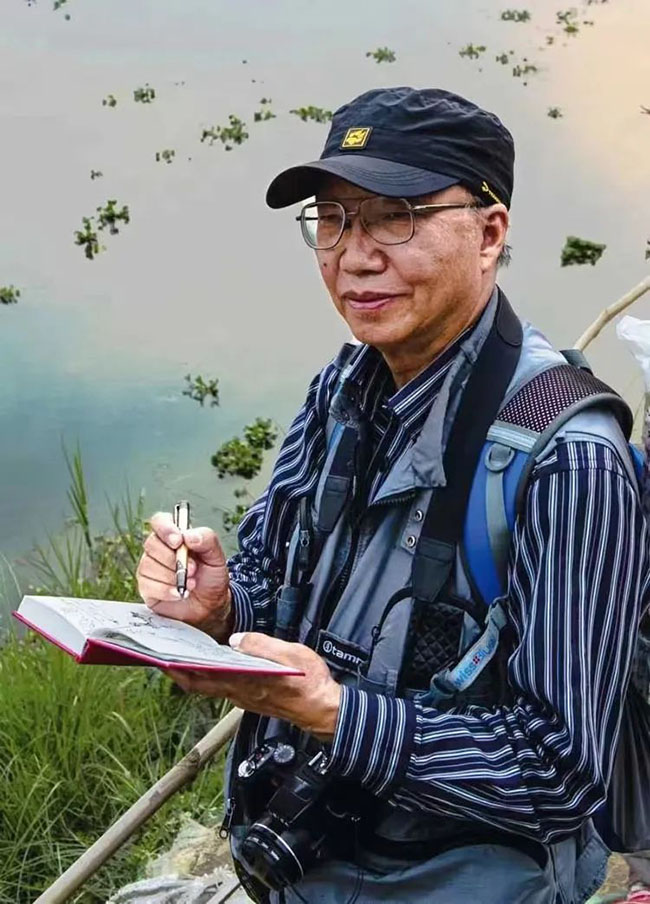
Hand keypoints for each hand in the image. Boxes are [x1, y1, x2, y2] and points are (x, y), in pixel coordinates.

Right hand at [136, 511, 233, 640]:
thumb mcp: (216, 556)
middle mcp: (158, 549)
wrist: (210, 605)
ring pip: (149, 565)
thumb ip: (206, 539)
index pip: (159, 521)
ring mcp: (149, 568)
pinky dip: (166, 590)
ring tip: (190, 584)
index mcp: (174, 536)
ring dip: (172, 577)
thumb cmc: (210, 577)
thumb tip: (188, 536)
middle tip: (193, 570)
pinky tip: (179, 593)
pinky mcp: (146, 587)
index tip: (178, 541)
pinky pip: (148, 585)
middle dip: (174, 559)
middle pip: (151, 544)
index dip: (165, 528)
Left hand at [168, 633, 341, 741]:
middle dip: (177, 671)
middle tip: (161, 655)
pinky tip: (206, 665)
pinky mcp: (248, 699)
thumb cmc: (309, 683)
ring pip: (207, 687)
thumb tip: (236, 639)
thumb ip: (263, 646)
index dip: (180, 668)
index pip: (204, 677)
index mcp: (246, 682)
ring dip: (189, 674)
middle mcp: (240, 693)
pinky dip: (206, 677)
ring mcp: (242, 698)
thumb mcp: (291, 655)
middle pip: (198, 684)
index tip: (164, 657)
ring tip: (178, 656)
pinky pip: (219, 688)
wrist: (323, 709)